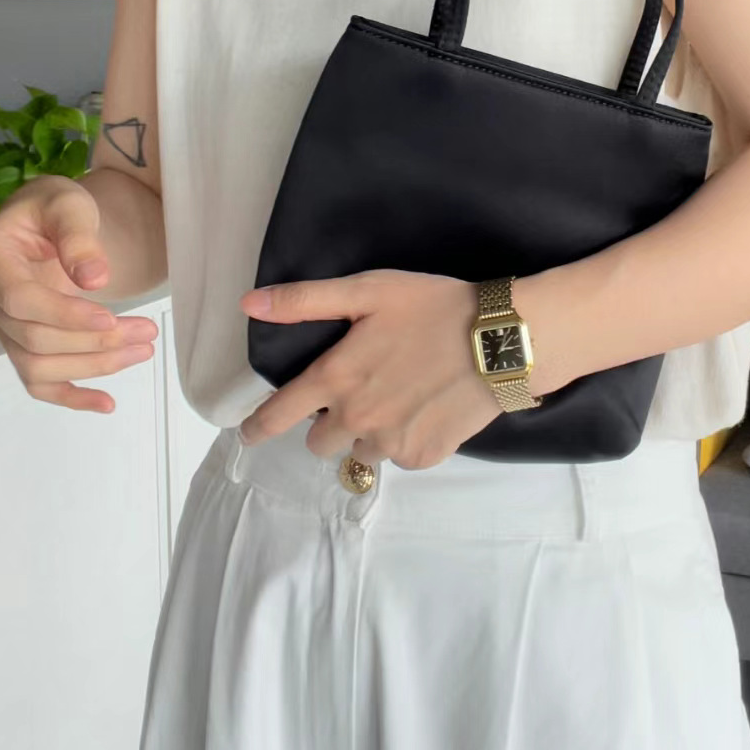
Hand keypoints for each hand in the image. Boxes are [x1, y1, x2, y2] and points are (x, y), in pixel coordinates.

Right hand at [0, 175, 157, 411]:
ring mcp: (1, 324)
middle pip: (34, 337)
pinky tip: (106, 403)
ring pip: (38, 365)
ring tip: (142, 350)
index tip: (110, 315)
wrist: (50, 221)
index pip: (21, 299)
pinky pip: (38, 382)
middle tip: (146, 331)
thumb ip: (79, 237)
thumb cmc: (56, 208)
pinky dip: (71, 396)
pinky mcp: (19, 343)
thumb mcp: (71, 206)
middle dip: (95, 340)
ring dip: (94, 366)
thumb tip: (94, 278)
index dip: (65, 313)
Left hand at [238, 269, 502, 468]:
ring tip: (399, 401)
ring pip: (361, 453)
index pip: (279, 415)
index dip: (258, 427)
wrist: (501, 340)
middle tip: (358, 396)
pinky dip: (406, 441)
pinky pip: (400, 458)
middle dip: (329, 424)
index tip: (249, 435)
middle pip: (319, 444)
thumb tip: (249, 304)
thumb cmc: (433, 307)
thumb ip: (306, 300)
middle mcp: (357, 418)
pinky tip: (426, 411)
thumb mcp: (369, 291)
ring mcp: (391, 442)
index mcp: (336, 378)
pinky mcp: (424, 456)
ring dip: (369, 434)